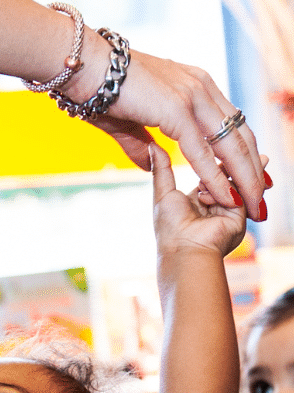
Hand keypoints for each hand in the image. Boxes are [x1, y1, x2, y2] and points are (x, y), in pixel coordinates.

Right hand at [70, 37, 266, 220]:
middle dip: (253, 172)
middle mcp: (202, 87)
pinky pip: (203, 151)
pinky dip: (216, 177)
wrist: (86, 66)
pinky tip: (224, 197)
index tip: (251, 181)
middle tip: (261, 201)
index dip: (245, 155)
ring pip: (231, 145)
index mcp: (195, 85)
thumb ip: (144, 144)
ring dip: (243, 179)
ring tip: (252, 206)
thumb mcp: (129, 121)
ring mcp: (193, 96)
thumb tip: (150, 164)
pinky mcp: (177, 109)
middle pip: (241, 135)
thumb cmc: (100, 89)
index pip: (232, 124)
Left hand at [150, 142, 246, 259]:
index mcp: (197, 202)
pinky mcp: (237, 218)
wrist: (183, 251)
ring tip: (237, 154)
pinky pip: (238, 194)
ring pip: (235, 184)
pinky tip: (215, 181)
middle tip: (239, 142)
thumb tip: (153, 147)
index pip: (211, 175)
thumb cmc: (169, 228)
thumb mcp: (164, 194)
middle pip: (227, 178)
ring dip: (233, 170)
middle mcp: (215, 207)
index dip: (214, 159)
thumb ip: (162, 170)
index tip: (216, 141)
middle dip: (233, 162)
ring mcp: (228, 213)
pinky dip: (227, 185)